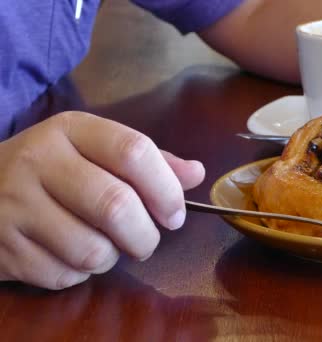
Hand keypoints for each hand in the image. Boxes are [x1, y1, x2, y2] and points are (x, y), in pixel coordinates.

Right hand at [0, 112, 204, 288]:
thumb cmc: (54, 169)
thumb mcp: (95, 151)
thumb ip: (148, 162)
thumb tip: (196, 173)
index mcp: (71, 130)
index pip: (134, 152)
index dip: (166, 189)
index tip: (175, 214)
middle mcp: (38, 161)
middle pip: (116, 206)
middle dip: (145, 235)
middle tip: (146, 240)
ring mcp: (15, 206)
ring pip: (93, 250)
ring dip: (112, 257)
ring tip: (106, 245)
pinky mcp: (4, 248)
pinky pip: (66, 275)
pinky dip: (81, 273)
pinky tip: (71, 254)